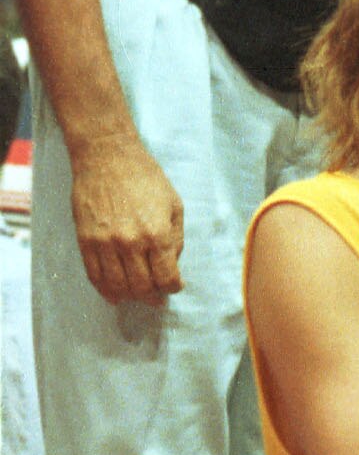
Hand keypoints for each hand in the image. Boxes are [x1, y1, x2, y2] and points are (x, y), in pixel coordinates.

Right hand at [68, 131, 182, 303]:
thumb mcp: (175, 206)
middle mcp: (131, 242)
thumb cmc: (146, 179)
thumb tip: (172, 265)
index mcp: (158, 234)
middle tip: (156, 296)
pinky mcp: (85, 240)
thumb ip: (176, 239)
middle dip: (153, 296)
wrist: (107, 158)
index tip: (175, 286)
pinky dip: (105, 289)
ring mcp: (105, 243)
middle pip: (142, 287)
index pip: (167, 278)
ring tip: (137, 295)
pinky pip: (94, 274)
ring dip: (130, 296)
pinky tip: (114, 293)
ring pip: (117, 285)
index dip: (174, 288)